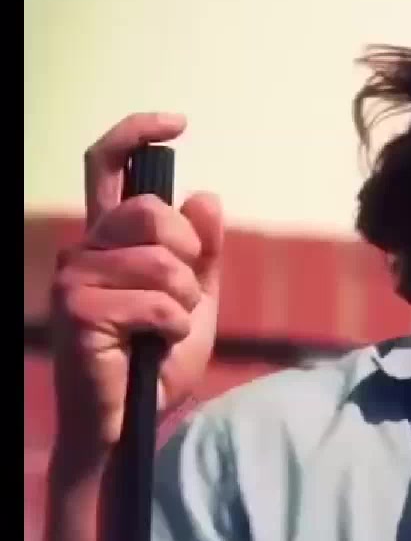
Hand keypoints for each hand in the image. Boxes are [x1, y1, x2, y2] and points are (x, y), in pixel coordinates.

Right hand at [48, 112, 224, 460]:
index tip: (179, 122)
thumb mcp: (196, 298)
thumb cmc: (159, 359)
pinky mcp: (77, 311)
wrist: (135, 417)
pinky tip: (156, 344)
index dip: (136, 132)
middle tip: (184, 292)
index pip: (106, 166)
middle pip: (148, 211)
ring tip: (167, 326)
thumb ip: (204, 251)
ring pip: (158, 260)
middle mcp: (83, 249)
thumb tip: (206, 196)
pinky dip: (173, 324)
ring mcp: (74, 277)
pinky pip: (155, 300)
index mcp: (110, 239)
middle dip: (187, 251)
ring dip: (183, 299)